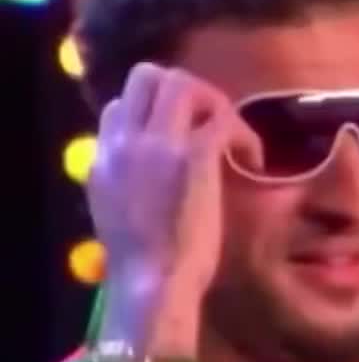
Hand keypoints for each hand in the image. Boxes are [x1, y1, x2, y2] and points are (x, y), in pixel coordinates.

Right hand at [88, 62, 260, 357]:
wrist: (151, 284)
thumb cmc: (139, 268)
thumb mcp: (116, 216)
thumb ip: (126, 185)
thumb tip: (149, 175)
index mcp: (102, 158)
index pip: (117, 107)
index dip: (152, 114)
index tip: (178, 138)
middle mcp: (124, 141)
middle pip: (146, 77)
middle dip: (182, 90)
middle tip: (208, 123)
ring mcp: (157, 144)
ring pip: (181, 83)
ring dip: (212, 102)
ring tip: (231, 138)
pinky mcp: (193, 155)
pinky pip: (222, 119)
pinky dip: (244, 135)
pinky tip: (253, 161)